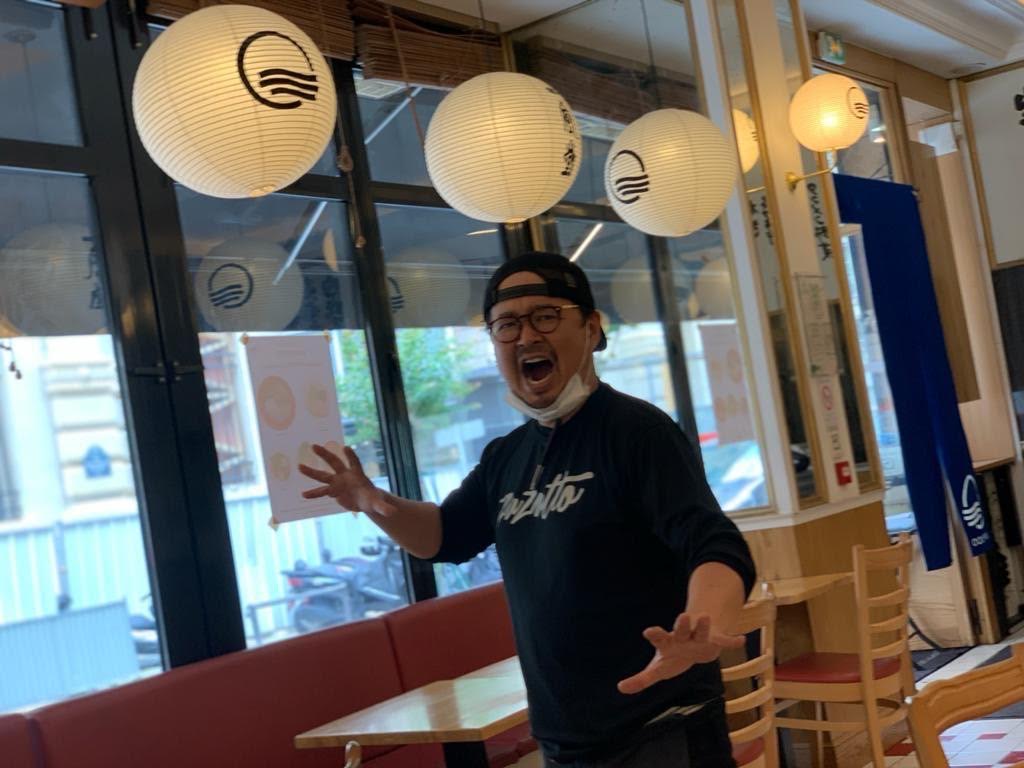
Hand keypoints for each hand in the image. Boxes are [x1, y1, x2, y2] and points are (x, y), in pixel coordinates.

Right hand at [298, 444, 396, 516]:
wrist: (366, 501)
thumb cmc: (373, 499)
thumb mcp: (378, 504)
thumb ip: (383, 507)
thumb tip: (392, 513)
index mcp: (358, 474)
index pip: (354, 463)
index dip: (351, 456)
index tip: (346, 448)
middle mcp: (345, 475)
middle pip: (334, 462)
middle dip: (325, 454)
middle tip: (314, 446)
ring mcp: (338, 482)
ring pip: (323, 475)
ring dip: (312, 471)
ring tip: (299, 467)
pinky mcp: (333, 491)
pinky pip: (321, 492)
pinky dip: (313, 494)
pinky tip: (303, 495)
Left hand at [617, 613, 744, 694]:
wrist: (696, 645)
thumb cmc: (673, 657)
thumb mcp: (658, 668)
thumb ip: (642, 678)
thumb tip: (620, 688)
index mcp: (668, 642)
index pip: (659, 637)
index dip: (655, 634)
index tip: (648, 631)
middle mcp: (683, 636)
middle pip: (682, 629)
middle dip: (682, 624)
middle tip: (682, 616)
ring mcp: (699, 637)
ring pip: (702, 630)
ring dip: (703, 625)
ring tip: (704, 617)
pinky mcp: (715, 641)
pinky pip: (724, 640)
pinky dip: (732, 641)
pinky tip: (740, 641)